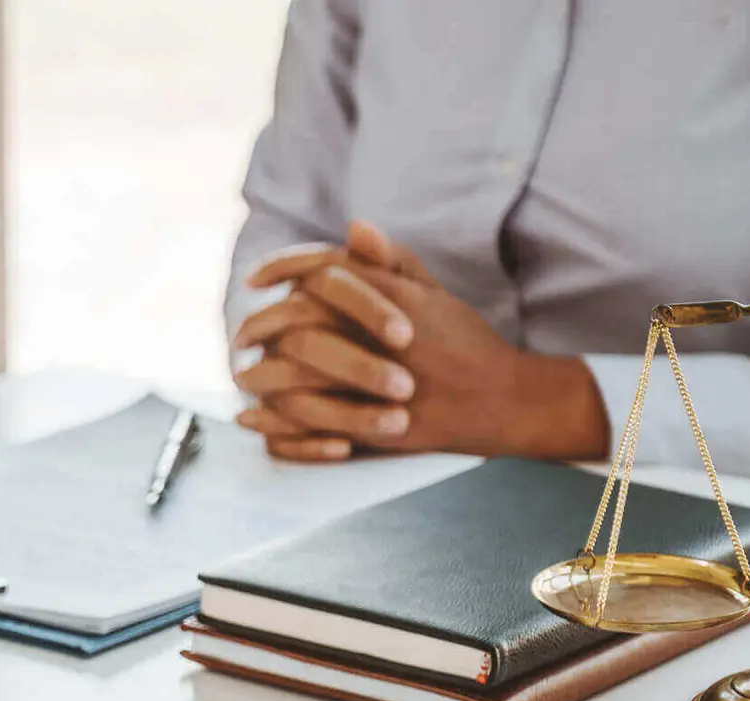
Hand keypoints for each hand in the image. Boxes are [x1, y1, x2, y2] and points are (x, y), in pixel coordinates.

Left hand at [236, 223, 609, 461]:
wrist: (508, 400)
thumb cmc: (466, 343)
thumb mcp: (434, 295)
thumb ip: (392, 262)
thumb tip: (354, 226)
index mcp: (397, 297)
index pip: (326, 270)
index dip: (283, 269)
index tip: (256, 279)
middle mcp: (385, 335)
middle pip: (302, 320)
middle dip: (261, 325)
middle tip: (241, 336)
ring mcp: (382, 382)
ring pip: (301, 373)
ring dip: (262, 374)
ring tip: (243, 375)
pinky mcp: (381, 425)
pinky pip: (314, 423)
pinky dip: (276, 422)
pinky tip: (252, 418)